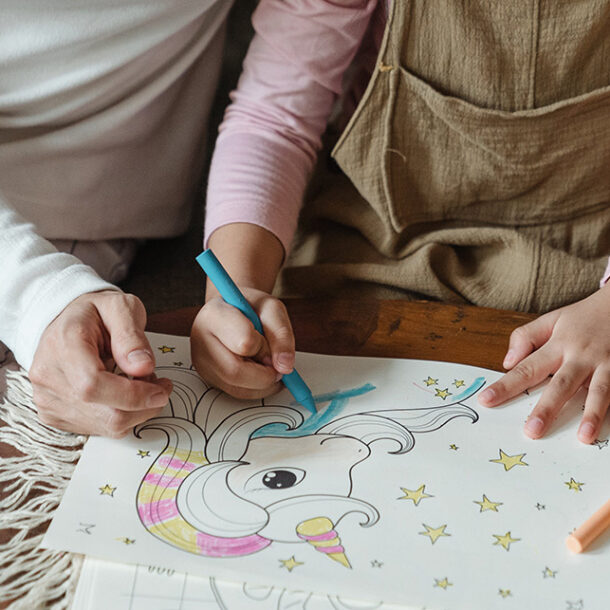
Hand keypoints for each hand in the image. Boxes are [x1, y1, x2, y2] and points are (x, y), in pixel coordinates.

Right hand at [29, 290, 171, 436]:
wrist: (66, 321)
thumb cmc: (95, 313)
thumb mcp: (120, 307)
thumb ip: (132, 336)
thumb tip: (143, 367)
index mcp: (63, 345)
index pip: (94, 385)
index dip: (134, 395)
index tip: (162, 388)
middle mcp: (48, 377)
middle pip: (105, 413)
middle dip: (144, 404)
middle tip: (159, 384)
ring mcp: (48, 400)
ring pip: (106, 426)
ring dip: (136, 411)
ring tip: (140, 384)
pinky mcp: (55, 415)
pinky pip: (99, 429)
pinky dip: (121, 416)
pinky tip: (123, 395)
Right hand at [190, 288, 294, 399]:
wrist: (233, 310)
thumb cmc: (251, 308)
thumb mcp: (272, 309)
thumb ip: (281, 334)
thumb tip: (285, 366)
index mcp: (214, 315)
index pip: (243, 342)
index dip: (265, 347)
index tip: (271, 343)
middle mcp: (200, 340)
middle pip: (235, 372)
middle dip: (265, 374)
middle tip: (278, 365)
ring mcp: (202, 362)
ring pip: (237, 388)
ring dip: (263, 383)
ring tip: (269, 365)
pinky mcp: (208, 378)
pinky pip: (237, 393)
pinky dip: (257, 389)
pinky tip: (262, 373)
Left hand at [478, 284, 609, 442]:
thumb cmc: (584, 317)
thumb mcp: (552, 319)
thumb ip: (526, 337)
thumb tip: (507, 362)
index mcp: (558, 345)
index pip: (526, 368)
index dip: (505, 386)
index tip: (486, 400)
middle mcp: (581, 356)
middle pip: (561, 384)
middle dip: (546, 409)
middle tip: (531, 431)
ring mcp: (607, 364)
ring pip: (598, 391)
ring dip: (591, 414)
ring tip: (583, 437)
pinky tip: (606, 429)